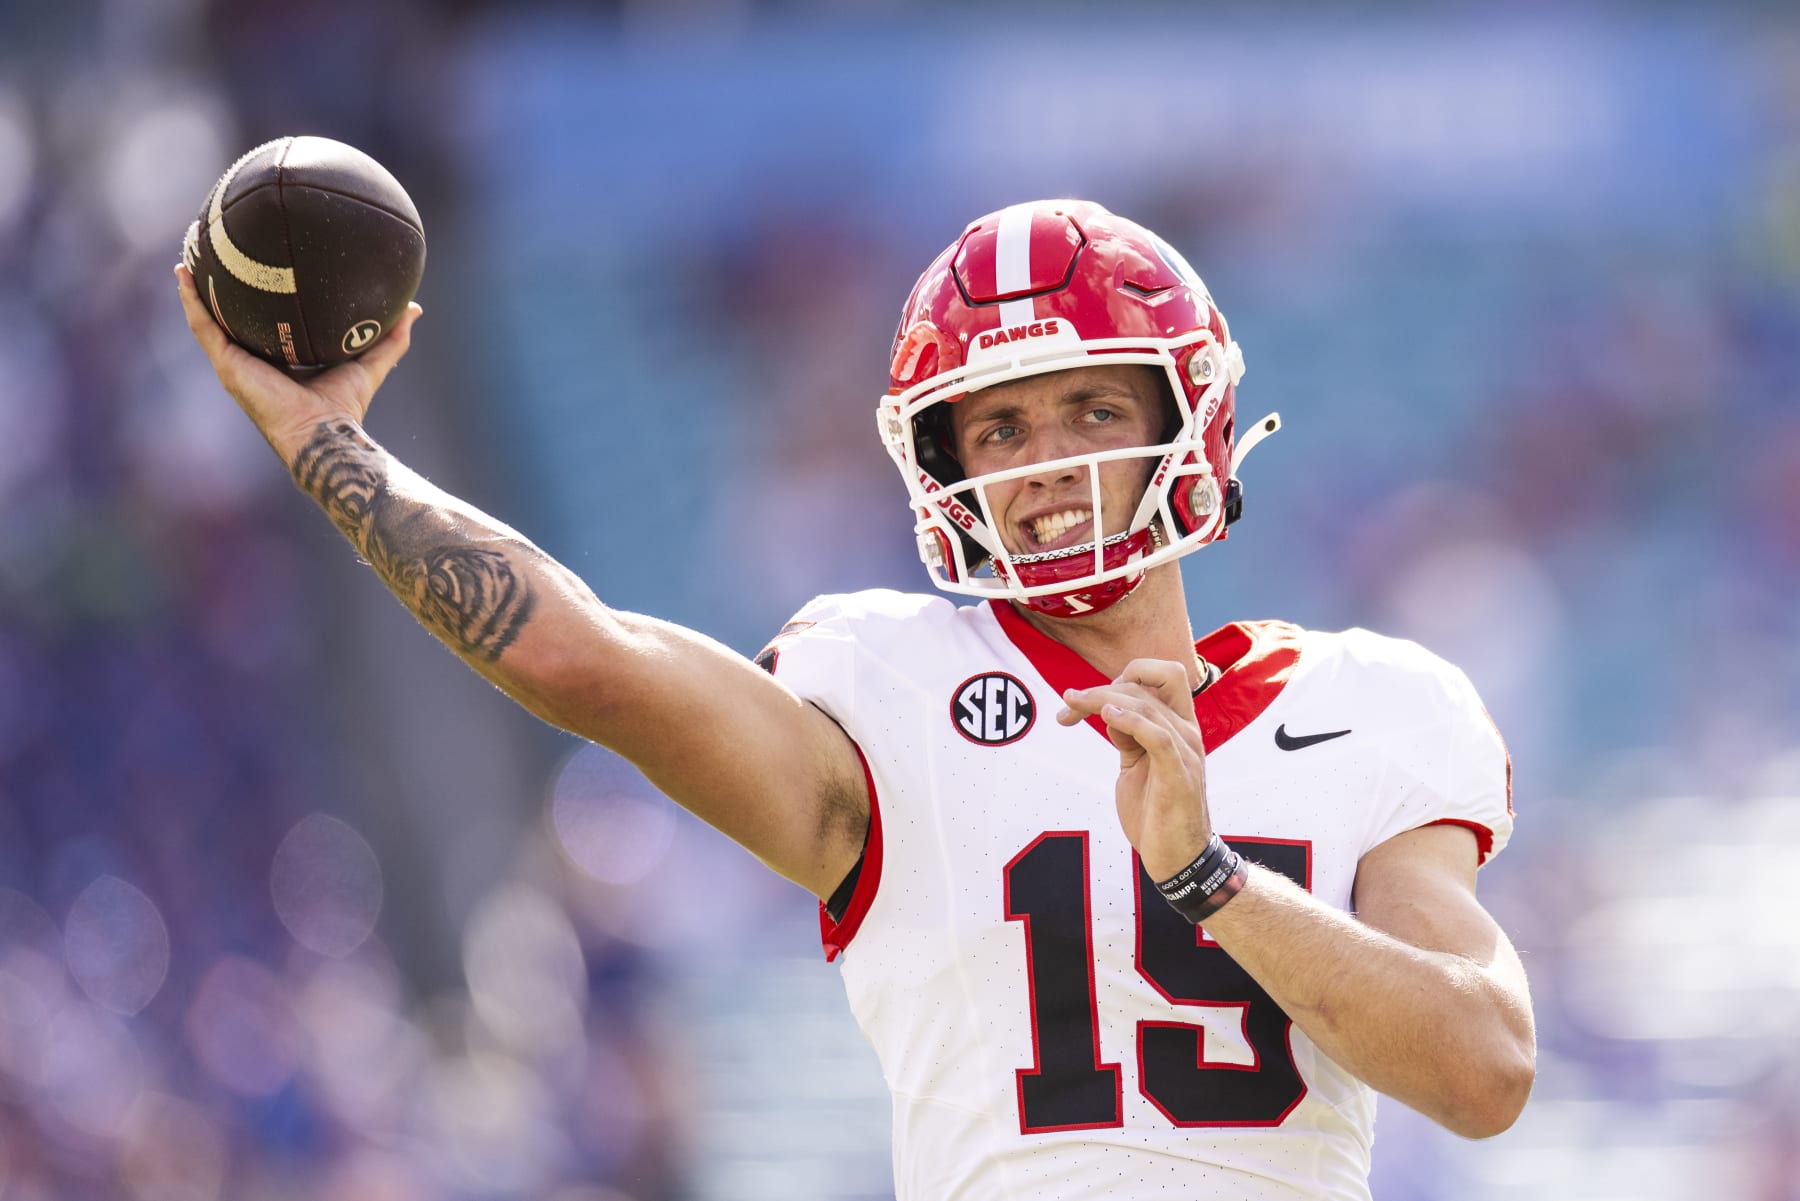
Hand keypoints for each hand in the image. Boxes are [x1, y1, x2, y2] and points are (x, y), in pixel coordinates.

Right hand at [175, 263, 421, 462]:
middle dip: (218, 291)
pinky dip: (191, 301)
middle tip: (213, 255)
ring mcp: (235, 363)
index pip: (263, 325)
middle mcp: (251, 361)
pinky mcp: (227, 365)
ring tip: (188, 256)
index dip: (256, 301)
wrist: (323, 433)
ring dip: (194, 290)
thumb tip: (414, 310)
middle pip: (229, 319)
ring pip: (207, 319)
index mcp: (278, 361)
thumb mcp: (368, 364)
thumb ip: (391, 340)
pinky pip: (203, 327)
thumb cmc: (344, 408)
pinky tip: (183, 275)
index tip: (256, 271)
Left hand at [1057, 659, 1212, 881]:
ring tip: (1072, 706)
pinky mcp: (1178, 774)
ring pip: (1144, 704)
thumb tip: (1109, 711)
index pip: (1162, 674)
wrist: (1178, 858)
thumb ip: (1127, 737)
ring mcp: (1186, 751)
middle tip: (1068, 704)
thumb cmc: (1156, 813)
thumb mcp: (1136, 766)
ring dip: (1100, 699)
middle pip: (1146, 684)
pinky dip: (1129, 719)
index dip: (1124, 674)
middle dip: (1100, 687)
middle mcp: (1186, 732)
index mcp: (1179, 726)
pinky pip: (1156, 734)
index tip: (1089, 697)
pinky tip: (1106, 715)